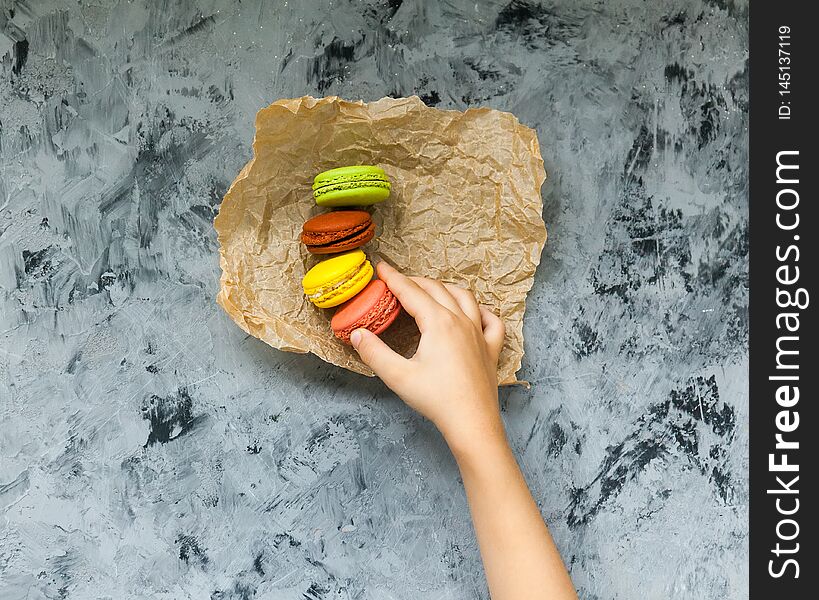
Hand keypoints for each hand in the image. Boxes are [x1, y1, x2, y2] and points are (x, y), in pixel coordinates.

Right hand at [350, 261, 506, 455]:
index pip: (411, 292)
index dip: (393, 278)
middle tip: (398, 281)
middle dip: (415, 281)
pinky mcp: (491, 349)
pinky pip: (491, 321)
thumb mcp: (397, 376)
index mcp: (438, 323)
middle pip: (436, 289)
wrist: (472, 422)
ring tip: (431, 290)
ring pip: (464, 297)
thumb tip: (358, 333)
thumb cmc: (437, 400)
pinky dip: (482, 311)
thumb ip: (374, 352)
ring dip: (445, 288)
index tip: (381, 267)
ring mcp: (479, 334)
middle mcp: (461, 321)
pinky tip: (475, 312)